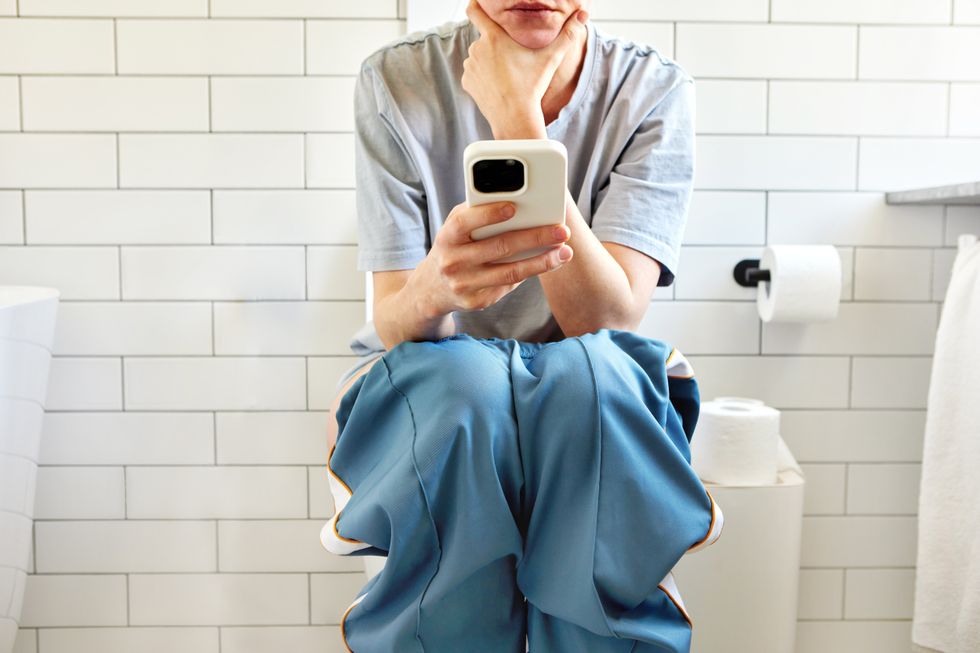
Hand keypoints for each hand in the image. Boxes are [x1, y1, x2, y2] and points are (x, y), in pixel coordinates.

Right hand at [411, 200, 572, 315]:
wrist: (432, 288)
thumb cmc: (455, 246)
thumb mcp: (457, 228)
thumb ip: (479, 215)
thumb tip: (522, 206)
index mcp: (447, 236)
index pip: (465, 222)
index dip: (488, 214)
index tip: (514, 207)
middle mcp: (453, 262)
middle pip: (499, 248)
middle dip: (535, 238)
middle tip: (561, 231)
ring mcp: (464, 285)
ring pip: (511, 272)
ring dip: (542, 262)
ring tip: (565, 252)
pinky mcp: (477, 301)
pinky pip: (509, 285)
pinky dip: (530, 272)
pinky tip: (546, 263)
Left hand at [462, 0, 587, 137]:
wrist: (515, 117)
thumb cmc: (532, 86)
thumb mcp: (551, 58)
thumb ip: (567, 34)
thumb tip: (583, 15)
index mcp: (494, 37)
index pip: (475, 11)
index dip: (476, 4)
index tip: (479, 2)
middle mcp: (477, 49)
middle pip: (484, 38)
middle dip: (495, 43)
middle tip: (511, 57)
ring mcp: (470, 66)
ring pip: (478, 56)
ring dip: (488, 60)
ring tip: (506, 73)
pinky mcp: (467, 82)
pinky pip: (474, 73)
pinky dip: (483, 76)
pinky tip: (497, 84)